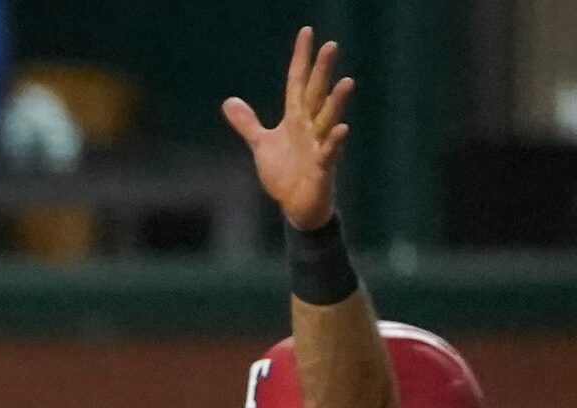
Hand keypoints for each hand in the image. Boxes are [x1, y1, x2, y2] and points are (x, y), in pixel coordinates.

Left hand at [224, 27, 351, 230]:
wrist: (296, 206)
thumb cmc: (285, 173)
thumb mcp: (262, 144)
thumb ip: (248, 123)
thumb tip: (229, 102)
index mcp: (295, 119)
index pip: (298, 82)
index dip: (300, 58)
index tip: (307, 32)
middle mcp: (310, 128)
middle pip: (315, 95)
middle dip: (322, 72)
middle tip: (331, 45)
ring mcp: (318, 146)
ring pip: (328, 120)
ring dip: (336, 102)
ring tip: (347, 81)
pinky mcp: (322, 168)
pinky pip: (330, 153)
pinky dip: (335, 142)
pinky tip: (343, 129)